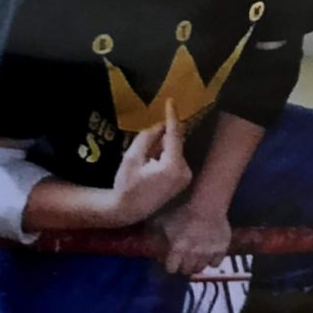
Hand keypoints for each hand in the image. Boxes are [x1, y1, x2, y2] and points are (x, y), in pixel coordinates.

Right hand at [113, 99, 192, 224]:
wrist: (128, 211)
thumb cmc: (126, 184)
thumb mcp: (132, 157)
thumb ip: (148, 137)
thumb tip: (161, 124)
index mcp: (172, 166)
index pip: (175, 135)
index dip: (172, 116)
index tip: (171, 101)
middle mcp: (184, 171)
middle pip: (175, 143)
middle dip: (162, 138)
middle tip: (144, 147)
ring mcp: (186, 177)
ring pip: (175, 151)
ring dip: (162, 148)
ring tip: (144, 162)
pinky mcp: (183, 180)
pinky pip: (175, 159)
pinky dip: (164, 156)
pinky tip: (150, 167)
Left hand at [154, 204, 231, 274]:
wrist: (207, 203)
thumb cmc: (182, 209)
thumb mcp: (161, 220)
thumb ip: (153, 236)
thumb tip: (149, 247)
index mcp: (177, 250)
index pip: (171, 269)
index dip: (169, 264)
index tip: (170, 259)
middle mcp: (192, 256)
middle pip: (186, 270)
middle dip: (182, 266)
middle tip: (182, 259)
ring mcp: (208, 254)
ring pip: (200, 268)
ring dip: (196, 264)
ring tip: (194, 256)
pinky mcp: (221, 249)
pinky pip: (215, 263)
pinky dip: (211, 260)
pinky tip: (208, 252)